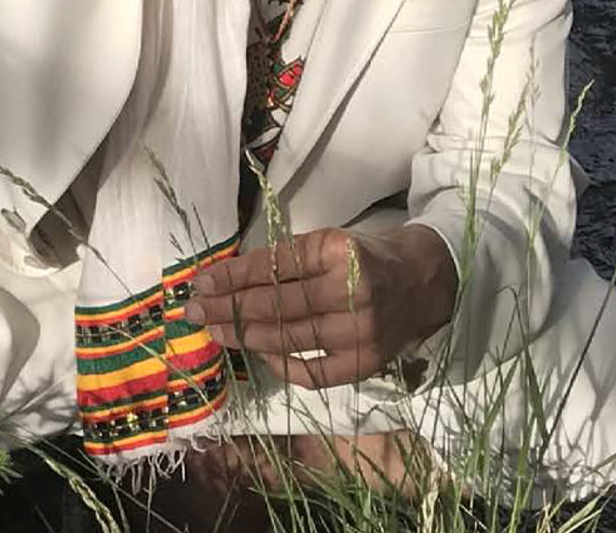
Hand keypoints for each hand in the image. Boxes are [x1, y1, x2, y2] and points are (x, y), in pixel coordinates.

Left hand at [184, 225, 457, 389]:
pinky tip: (260, 353)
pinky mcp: (365, 362)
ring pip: (288, 338)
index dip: (232, 276)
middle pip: (275, 303)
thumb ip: (284, 261)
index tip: (201, 283)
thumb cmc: (365, 257)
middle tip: (193, 312)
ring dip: (244, 336)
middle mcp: (350, 289)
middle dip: (227, 308)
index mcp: (339, 249)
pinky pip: (313, 373)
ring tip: (215, 332)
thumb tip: (224, 280)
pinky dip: (282, 364)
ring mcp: (360, 331)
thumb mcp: (328, 243)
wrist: (422, 282)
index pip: (274, 265)